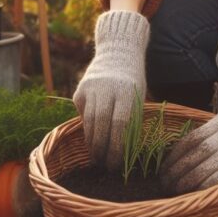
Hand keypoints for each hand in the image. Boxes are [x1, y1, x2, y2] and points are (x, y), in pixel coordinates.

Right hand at [72, 10, 149, 170]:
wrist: (118, 52)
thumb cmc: (132, 81)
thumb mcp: (137, 97)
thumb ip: (131, 119)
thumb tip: (124, 152)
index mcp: (126, 91)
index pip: (120, 124)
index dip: (117, 147)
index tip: (116, 163)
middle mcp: (106, 88)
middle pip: (101, 124)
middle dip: (101, 148)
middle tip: (104, 164)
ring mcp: (90, 88)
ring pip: (88, 121)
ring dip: (91, 142)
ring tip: (96, 156)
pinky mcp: (79, 90)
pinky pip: (83, 114)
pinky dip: (87, 126)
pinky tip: (92, 133)